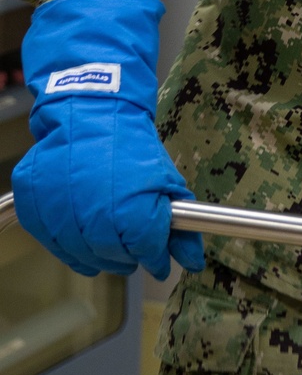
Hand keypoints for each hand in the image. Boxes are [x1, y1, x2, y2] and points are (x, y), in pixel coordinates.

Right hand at [12, 0, 203, 280]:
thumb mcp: (166, 182)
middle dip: (128, 258)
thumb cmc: (131, 147)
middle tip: (133, 251)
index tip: (158, 259)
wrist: (91, 113)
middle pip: (115, 258)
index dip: (156, 258)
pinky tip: (82, 237)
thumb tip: (192, 260)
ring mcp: (60, 215)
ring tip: (108, 243)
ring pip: (83, 256)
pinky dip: (69, 247)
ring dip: (99, 256)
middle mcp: (95, 221)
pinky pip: (53, 243)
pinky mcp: (35, 209)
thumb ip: (180, 227)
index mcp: (133, 214)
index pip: (147, 254)